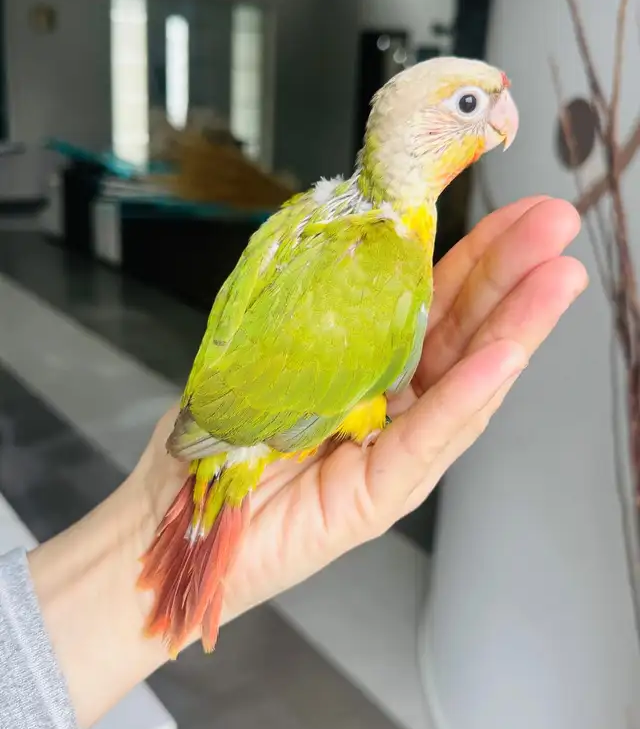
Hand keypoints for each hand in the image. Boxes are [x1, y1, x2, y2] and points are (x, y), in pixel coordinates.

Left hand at [133, 196, 586, 631]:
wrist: (173, 517)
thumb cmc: (217, 435)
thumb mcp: (270, 349)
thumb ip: (322, 305)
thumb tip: (362, 230)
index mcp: (370, 368)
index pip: (434, 306)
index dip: (476, 257)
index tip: (514, 211)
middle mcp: (393, 408)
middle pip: (464, 338)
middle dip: (513, 278)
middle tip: (556, 224)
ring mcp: (391, 454)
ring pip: (464, 385)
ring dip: (514, 329)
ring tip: (556, 278)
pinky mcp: (376, 498)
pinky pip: (426, 441)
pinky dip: (466, 398)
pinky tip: (505, 355)